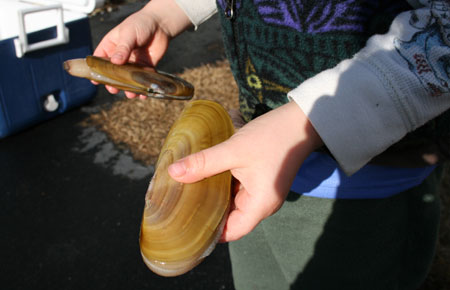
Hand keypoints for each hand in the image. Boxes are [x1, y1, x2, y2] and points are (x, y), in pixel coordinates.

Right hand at [93, 0, 191, 97]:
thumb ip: (123, 48)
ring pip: (128, 79)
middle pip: (113, 73)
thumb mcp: (129, 33)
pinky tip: (144, 94)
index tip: (95, 81)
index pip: (99, 60)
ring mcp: (133, 63)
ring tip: (131, 94)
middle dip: (113, 83)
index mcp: (111, 46)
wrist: (161, 25)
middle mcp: (120, 57)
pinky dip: (143, 87)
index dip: (96, 71)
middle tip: (114, 89)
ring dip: (128, 88)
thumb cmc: (140, 24)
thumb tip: (116, 62)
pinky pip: (142, 79)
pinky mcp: (145, 67)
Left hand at [168, 102, 322, 241]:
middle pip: (231, 219)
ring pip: (233, 204)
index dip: (209, 233)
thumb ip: (203, 163)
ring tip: (187, 193)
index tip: (186, 227)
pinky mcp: (261, 182)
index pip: (231, 231)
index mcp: (260, 205)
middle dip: (208, 213)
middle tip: (180, 207)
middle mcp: (263, 205)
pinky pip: (239, 191)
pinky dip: (223, 187)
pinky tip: (206, 179)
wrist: (299, 122)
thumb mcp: (234, 150)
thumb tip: (173, 173)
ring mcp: (263, 193)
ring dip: (214, 198)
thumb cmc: (271, 137)